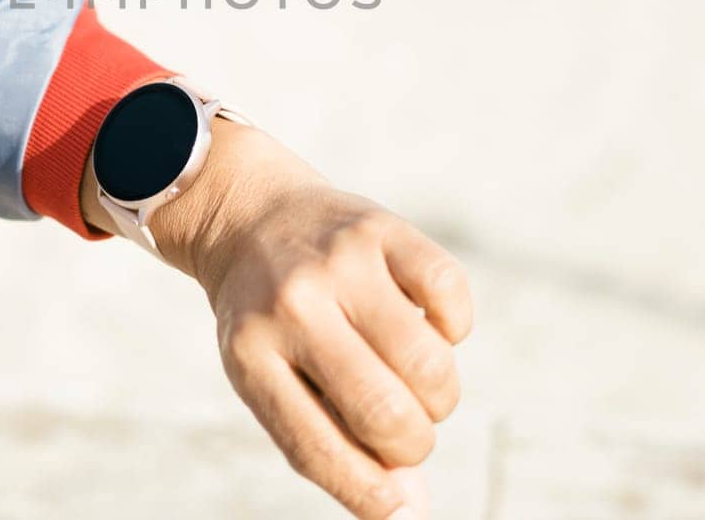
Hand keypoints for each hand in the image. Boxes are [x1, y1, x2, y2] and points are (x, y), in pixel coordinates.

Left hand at [147, 122, 472, 518]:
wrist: (250, 215)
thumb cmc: (272, 321)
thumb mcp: (274, 377)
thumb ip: (335, 442)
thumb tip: (410, 510)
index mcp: (250, 356)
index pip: (318, 449)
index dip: (370, 493)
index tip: (401, 512)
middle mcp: (291, 306)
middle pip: (384, 410)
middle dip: (414, 442)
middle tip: (406, 428)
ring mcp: (338, 262)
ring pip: (427, 362)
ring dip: (439, 394)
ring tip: (415, 380)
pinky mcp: (380, 227)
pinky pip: (451, 296)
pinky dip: (454, 327)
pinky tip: (426, 324)